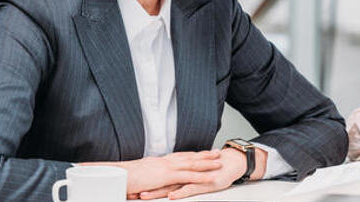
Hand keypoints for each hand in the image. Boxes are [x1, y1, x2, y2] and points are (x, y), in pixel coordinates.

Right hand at [84, 149, 221, 195]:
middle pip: (188, 156)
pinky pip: (188, 176)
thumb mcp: (138, 176)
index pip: (179, 156)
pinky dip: (201, 176)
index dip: (191, 154)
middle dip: (203, 154)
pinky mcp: (167, 175)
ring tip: (220, 162)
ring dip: (207, 163)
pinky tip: (211, 177)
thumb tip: (148, 182)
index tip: (201, 152)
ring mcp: (167, 167)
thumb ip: (147, 177)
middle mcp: (164, 161)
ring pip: (192, 163)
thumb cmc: (123, 178)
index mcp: (158, 162)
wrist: (116, 175)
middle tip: (217, 152)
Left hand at [137, 146, 267, 199]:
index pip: (157, 177)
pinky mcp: (203, 183)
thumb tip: (162, 183)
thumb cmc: (211, 169)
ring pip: (171, 185)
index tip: (129, 187)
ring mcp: (192, 178)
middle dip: (145, 187)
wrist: (230, 162)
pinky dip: (180, 192)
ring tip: (144, 196)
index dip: (143, 182)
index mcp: (178, 170)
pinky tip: (171, 196)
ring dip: (157, 191)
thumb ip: (177, 176)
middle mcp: (182, 173)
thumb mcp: (190, 173)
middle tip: (130, 193)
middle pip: (160, 181)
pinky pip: (189, 189)